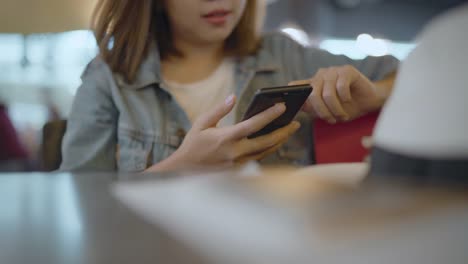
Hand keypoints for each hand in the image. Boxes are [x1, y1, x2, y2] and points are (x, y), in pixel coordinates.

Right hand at [147, 95, 300, 170]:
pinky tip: (275, 141)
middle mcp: (235, 152)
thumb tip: (233, 97)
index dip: (270, 115)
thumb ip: (219, 110)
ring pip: (266, 152)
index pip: (253, 125)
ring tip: (289, 130)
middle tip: (296, 123)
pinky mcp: (239, 170)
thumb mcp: (202, 123)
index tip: (282, 106)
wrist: (184, 171)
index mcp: (226, 138)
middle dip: (284, 131)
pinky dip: (269, 149)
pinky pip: (259, 158)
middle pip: (267, 141)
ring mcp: (238, 164)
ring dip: (279, 141)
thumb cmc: (192, 144)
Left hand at [290, 65, 383, 123]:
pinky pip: (341, 86)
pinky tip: (349, 99)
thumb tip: (296, 106)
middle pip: (312, 94)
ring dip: (336, 108)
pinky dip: (345, 97)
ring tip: (342, 115)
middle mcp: (320, 76)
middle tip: (332, 120)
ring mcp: (333, 71)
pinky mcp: (347, 70)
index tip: (291, 106)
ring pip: (327, 93)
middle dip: (322, 112)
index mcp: (312, 84)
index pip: (295, 86)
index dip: (291, 95)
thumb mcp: (325, 111)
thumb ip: (310, 107)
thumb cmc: (346, 106)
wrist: (368, 101)